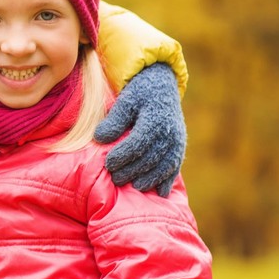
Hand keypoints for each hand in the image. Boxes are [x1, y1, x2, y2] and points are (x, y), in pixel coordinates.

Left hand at [94, 62, 185, 196]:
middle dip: (132, 171)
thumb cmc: (139, 93)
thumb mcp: (125, 101)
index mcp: (155, 120)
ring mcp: (177, 142)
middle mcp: (169, 133)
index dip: (122, 156)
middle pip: (150, 158)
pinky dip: (167, 180)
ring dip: (150, 179)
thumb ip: (114, 120)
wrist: (162, 85)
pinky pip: (175, 167)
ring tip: (134, 186)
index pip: (138, 144)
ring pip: (164, 166)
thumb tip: (99, 138)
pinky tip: (159, 193)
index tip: (107, 164)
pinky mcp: (180, 147)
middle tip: (115, 179)